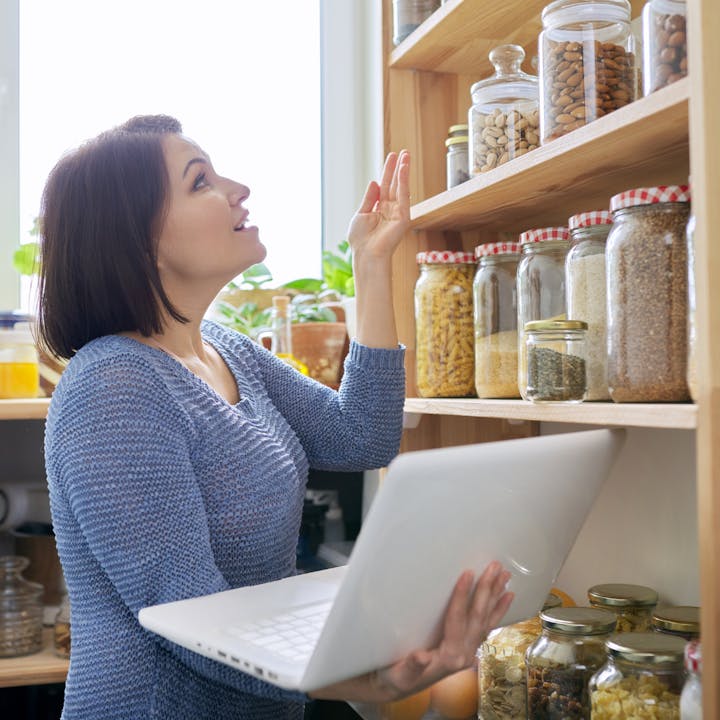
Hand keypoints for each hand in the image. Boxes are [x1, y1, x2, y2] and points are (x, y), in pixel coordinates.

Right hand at [309, 561, 513, 702]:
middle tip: (494, 567)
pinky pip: (486, 626)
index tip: (467, 574)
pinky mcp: (467, 647)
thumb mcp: (398, 674)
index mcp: (449, 657)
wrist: (400, 688)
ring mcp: (468, 651)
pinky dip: (497, 610)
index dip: (461, 597)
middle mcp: (463, 654)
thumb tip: (420, 657)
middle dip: (486, 590)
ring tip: (505, 576)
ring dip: (495, 596)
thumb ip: (411, 666)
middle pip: (478, 617)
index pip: (457, 620)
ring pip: (486, 620)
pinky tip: (506, 597)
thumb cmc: (396, 678)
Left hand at [347, 150, 410, 265]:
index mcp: (379, 209)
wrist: (366, 254)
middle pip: (394, 184)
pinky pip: (404, 195)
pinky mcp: (403, 217)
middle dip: (397, 168)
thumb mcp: (361, 214)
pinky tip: (404, 168)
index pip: (385, 187)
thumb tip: (375, 182)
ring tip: (406, 154)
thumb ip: (369, 198)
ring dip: (403, 171)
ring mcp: (397, 213)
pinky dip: (404, 181)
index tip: (391, 158)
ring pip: (401, 187)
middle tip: (402, 152)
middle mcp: (390, 210)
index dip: (387, 172)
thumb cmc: (361, 240)